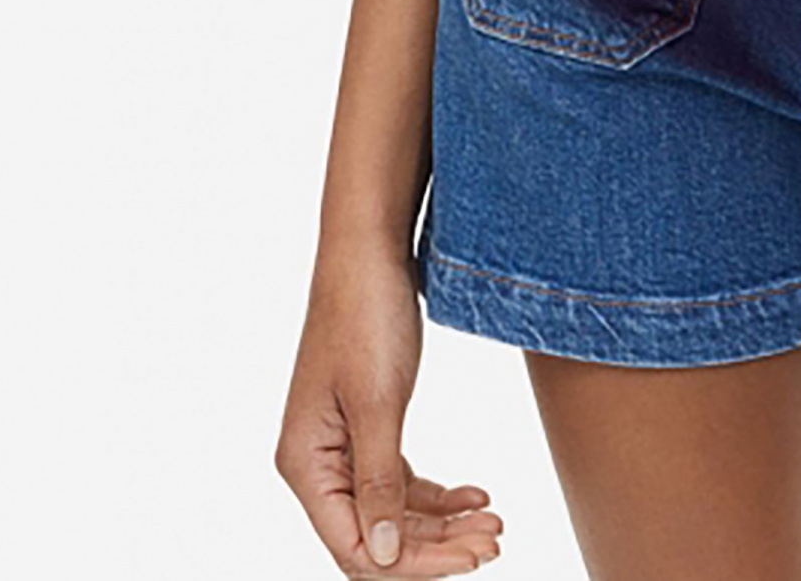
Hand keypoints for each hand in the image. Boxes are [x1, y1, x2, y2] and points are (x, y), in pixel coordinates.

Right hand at [276, 237, 504, 573]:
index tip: (470, 559)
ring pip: (394, 511)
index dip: (413, 563)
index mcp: (306, 463)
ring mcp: (343, 446)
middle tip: (494, 541)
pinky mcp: (370, 426)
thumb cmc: (364, 315)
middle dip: (437, 546)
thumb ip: (379, 482)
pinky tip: (476, 494)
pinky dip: (438, 493)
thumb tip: (381, 556)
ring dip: (443, 523)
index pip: (354, 547)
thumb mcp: (377, 402)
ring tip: (494, 522)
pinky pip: (402, 480)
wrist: (370, 250)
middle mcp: (318, 464)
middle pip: (377, 536)